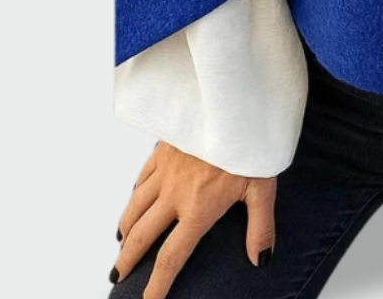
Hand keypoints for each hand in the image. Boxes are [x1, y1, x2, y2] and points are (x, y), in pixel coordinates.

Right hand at [111, 142, 276, 297]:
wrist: (236, 103)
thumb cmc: (254, 144)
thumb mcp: (263, 187)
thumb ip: (260, 226)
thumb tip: (261, 260)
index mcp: (199, 208)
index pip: (171, 257)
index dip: (157, 284)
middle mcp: (175, 193)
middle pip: (142, 236)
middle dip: (128, 260)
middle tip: (119, 276)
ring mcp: (166, 170)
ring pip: (135, 207)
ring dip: (126, 229)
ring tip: (122, 243)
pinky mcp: (163, 148)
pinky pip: (141, 178)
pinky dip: (134, 195)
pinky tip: (135, 199)